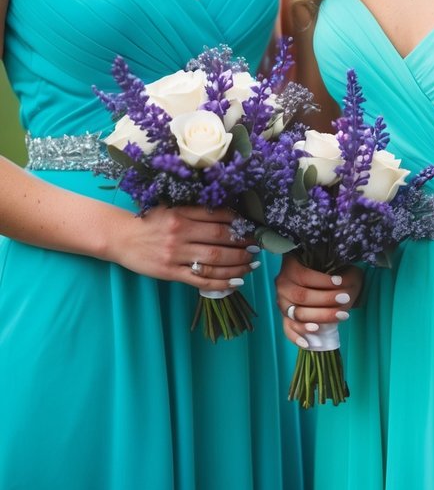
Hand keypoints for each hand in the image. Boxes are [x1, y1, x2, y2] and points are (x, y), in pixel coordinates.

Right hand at [112, 205, 258, 289]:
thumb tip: (227, 214)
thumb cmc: (149, 220)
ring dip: (237, 264)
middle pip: (220, 239)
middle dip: (243, 243)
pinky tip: (235, 282)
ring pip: (213, 260)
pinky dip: (220, 282)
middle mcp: (180, 232)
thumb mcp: (171, 207)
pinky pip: (200, 279)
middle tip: (257, 246)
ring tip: (252, 264)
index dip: (239, 222)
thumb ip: (195, 210)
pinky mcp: (170, 273)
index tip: (253, 226)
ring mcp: (175, 255)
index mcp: (182, 213)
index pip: (218, 216)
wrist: (120, 237)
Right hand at [275, 253, 362, 346]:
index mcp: (290, 266)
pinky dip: (297, 337)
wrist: (325, 281)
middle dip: (325, 299)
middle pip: (301, 296)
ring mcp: (282, 303)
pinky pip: (288, 329)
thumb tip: (344, 286)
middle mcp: (282, 285)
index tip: (340, 282)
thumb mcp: (337, 266)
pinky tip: (309, 343)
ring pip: (296, 314)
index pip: (304, 276)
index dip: (322, 280)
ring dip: (318, 317)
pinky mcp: (285, 318)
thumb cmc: (331, 272)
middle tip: (345, 299)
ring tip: (338, 317)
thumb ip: (341, 275)